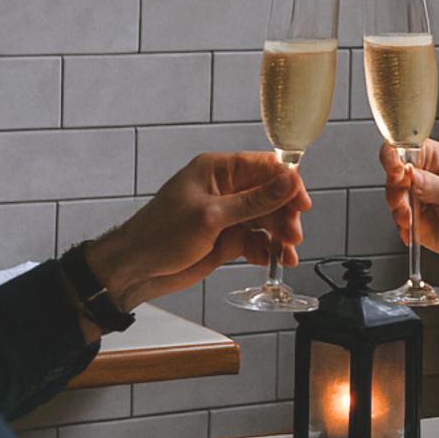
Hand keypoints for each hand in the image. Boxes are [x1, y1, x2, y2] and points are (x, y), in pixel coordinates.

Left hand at [85, 152, 311, 312]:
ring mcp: (227, 215)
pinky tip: (271, 260)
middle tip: (292, 235)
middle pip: (271, 196)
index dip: (287, 184)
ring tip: (286, 254)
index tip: (301, 203)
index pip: (265, 168)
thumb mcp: (211, 216)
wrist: (137, 269)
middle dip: (285, 215)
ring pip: (267, 220)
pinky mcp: (227, 239)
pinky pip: (257, 240)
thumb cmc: (159, 235)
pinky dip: (267, 250)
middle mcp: (225, 190)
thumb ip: (254, 202)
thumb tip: (287, 183)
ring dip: (279, 236)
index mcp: (217, 171)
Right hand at [379, 140, 438, 286]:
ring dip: (398, 210)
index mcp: (435, 158)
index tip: (396, 171)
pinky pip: (397, 219)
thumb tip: (409, 174)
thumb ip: (432, 184)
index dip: (395, 156)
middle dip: (395, 190)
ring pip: (392, 197)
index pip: (406, 147)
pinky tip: (413, 231)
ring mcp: (415, 196)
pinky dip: (401, 227)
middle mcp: (422, 175)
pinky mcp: (412, 217)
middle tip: (403, 202)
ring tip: (411, 220)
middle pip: (392, 173)